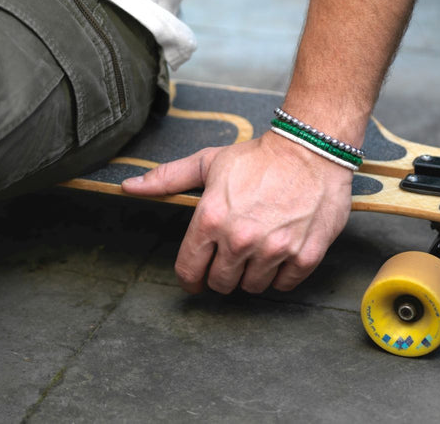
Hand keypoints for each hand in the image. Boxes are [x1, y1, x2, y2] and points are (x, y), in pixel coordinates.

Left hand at [122, 131, 352, 293]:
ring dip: (251, 274)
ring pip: (252, 287)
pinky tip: (279, 254)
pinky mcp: (304, 256)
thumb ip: (167, 178)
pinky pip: (283, 285)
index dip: (189, 279)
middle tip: (231, 256)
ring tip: (257, 251)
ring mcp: (274, 250)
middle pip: (220, 284)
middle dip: (222, 274)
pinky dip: (279, 275)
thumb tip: (129, 187)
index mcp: (211, 219)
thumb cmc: (257, 157)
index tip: (195, 281)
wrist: (310, 151)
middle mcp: (240, 240)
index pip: (189, 270)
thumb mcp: (208, 162)